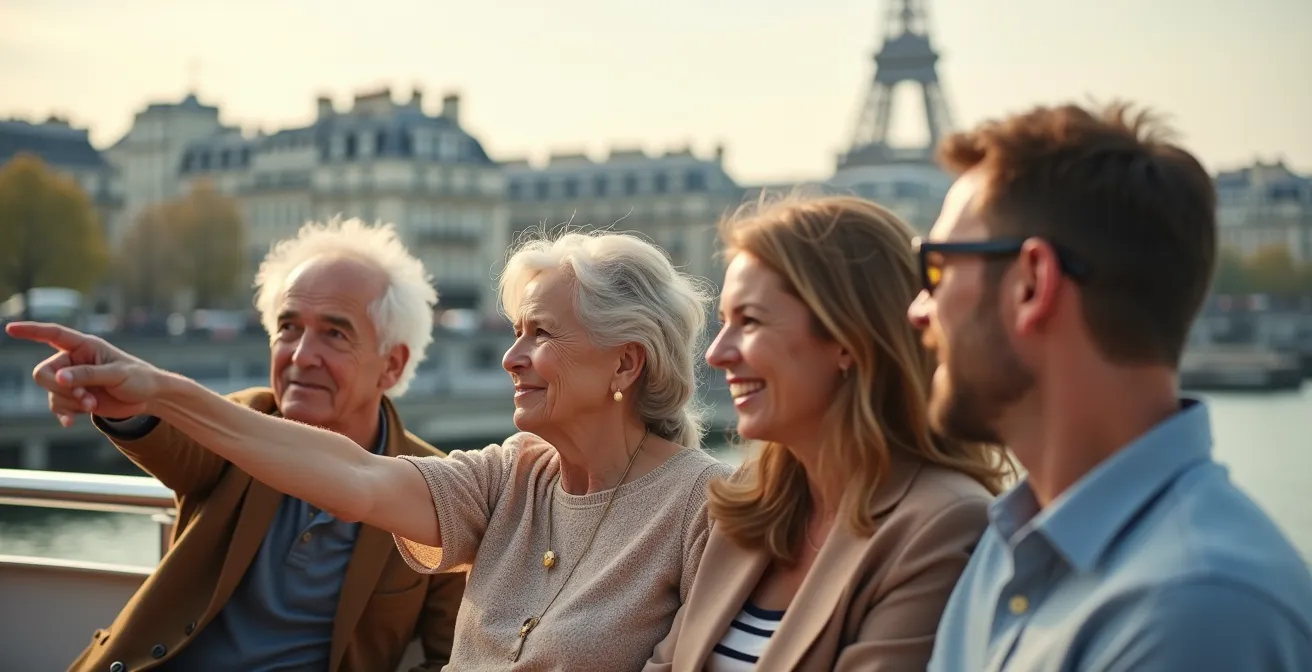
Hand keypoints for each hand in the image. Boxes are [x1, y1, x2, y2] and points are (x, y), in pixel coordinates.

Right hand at [4, 321, 166, 425]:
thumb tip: (60, 378)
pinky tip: (69, 422)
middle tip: (84, 396)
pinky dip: (63, 413)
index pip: (53, 334)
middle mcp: (74, 361)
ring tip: (92, 405)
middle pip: (44, 372)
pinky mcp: (75, 397)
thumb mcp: (116, 375)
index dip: (31, 331)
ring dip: (69, 402)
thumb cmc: (138, 378)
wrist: (148, 398)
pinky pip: (57, 406)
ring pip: (51, 392)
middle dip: (59, 388)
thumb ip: (88, 375)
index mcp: (85, 346)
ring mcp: (73, 380)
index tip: (10, 329)